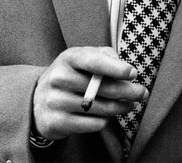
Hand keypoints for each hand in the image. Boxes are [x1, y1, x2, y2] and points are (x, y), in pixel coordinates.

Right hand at [32, 46, 147, 139]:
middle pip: (101, 87)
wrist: (39, 99)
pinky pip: (93, 124)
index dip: (115, 68)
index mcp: (68, 58)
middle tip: (143, 93)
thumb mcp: (83, 58)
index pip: (92, 61)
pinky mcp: (56, 122)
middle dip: (128, 91)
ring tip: (129, 105)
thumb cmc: (71, 74)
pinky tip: (108, 115)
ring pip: (100, 108)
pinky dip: (105, 120)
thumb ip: (105, 56)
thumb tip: (124, 67)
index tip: (133, 73)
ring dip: (121, 107)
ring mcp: (55, 101)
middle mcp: (58, 78)